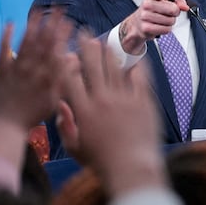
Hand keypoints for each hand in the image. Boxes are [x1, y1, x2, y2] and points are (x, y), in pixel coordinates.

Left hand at [0, 10, 71, 129]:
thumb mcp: (54, 100)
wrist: (7, 127)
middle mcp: (34, 72)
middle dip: (52, 24)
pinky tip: (10, 23)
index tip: (69, 21)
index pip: (58, 51)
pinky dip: (7, 37)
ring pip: (26, 44)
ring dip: (33, 26)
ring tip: (39, 11)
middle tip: (58, 8)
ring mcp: (17, 71)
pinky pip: (4, 51)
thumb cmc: (32, 116)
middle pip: (44, 43)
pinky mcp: (1, 72)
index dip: (63, 35)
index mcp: (48, 79)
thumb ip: (64, 79)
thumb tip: (72, 59)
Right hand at [55, 33, 165, 195]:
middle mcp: (103, 100)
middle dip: (86, 46)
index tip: (62, 49)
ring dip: (108, 52)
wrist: (132, 170)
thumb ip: (65, 125)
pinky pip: (139, 77)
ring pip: (115, 67)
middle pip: (92, 65)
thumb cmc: (102, 163)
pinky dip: (135, 66)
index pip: (69, 78)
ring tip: (104, 42)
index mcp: (84, 110)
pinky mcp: (144, 102)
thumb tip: (61, 106)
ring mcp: (125, 99)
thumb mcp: (75, 148)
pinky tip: (133, 58)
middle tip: (84, 34)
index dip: (64, 60)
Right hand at [118, 0, 188, 53]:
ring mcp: (145, 17)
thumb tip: (185, 7)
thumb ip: (178, 1)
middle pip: (173, 9)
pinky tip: (160, 26)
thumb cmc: (154, 11)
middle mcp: (146, 5)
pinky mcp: (146, 28)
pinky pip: (166, 29)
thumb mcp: (165, 1)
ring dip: (170, 22)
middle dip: (175, 12)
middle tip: (171, 13)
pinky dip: (166, 29)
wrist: (138, 24)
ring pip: (170, 21)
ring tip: (163, 20)